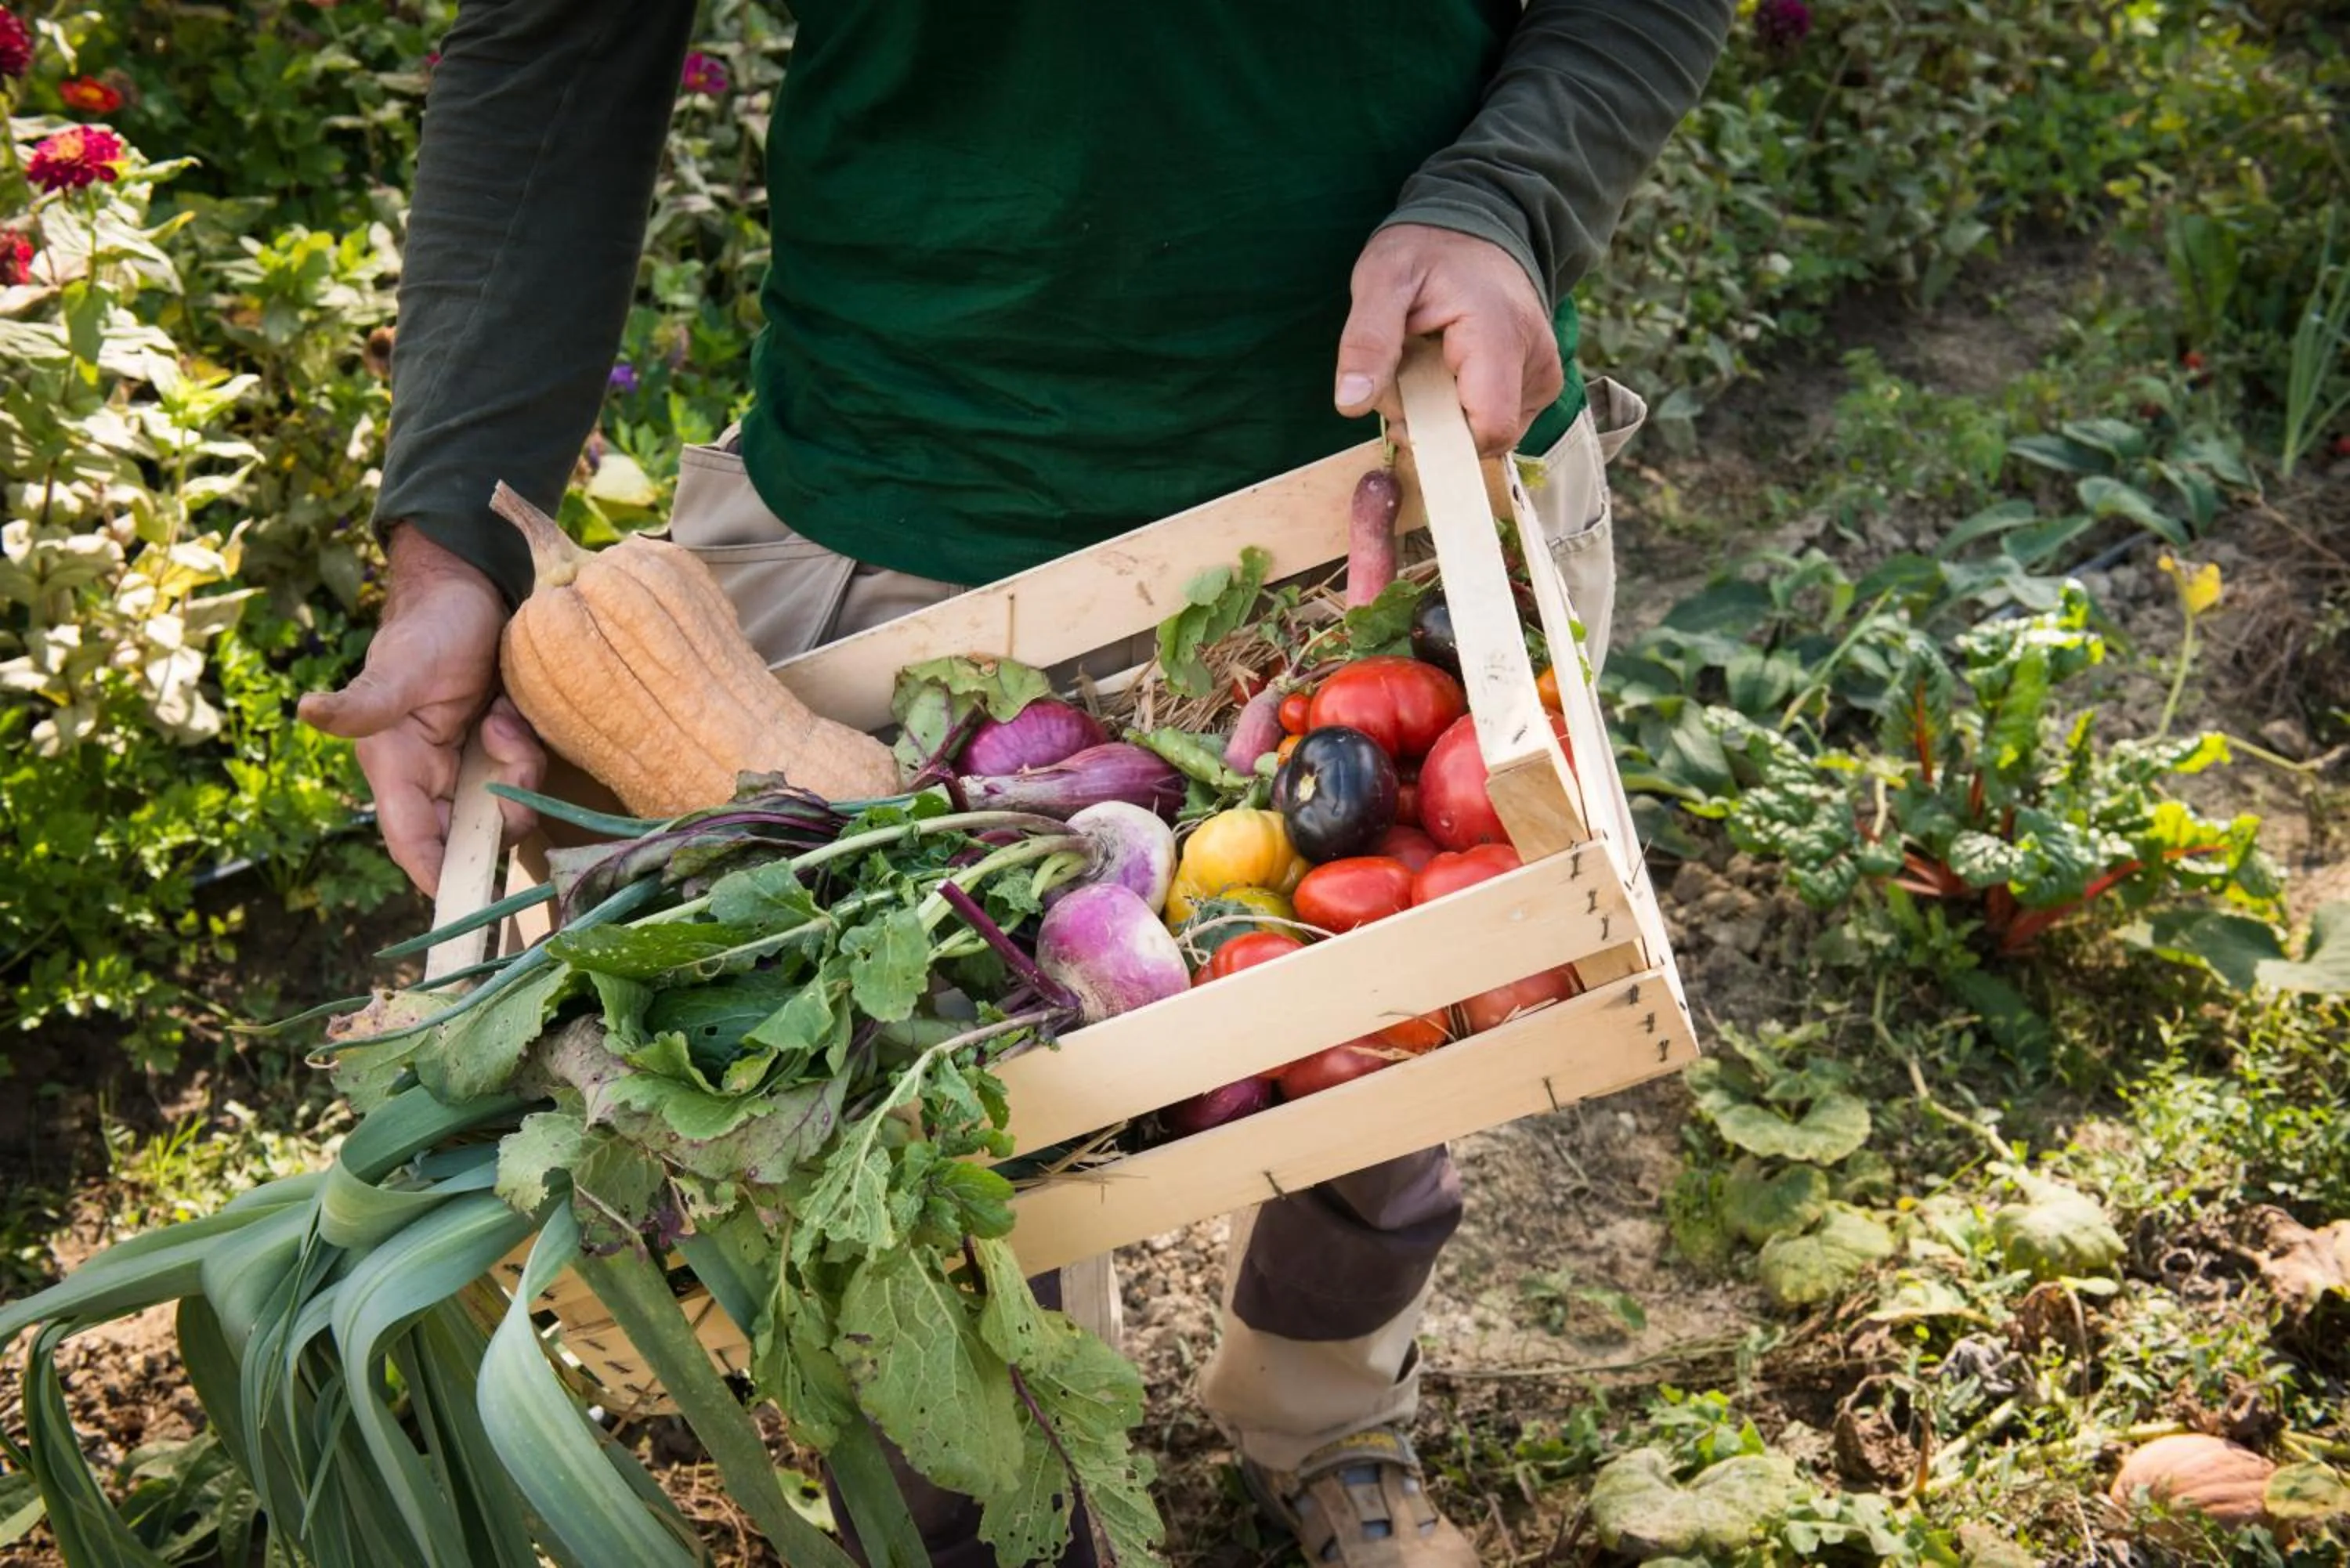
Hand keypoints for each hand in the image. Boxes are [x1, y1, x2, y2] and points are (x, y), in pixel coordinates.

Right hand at [298, 525, 543, 894]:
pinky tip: (511, 712)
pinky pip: (525, 775)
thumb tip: (308, 710)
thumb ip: (364, 701)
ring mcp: (469, 765)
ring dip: (516, 770)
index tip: (473, 904)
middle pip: (471, 835)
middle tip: (509, 755)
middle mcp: (431, 775)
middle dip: (499, 814)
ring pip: (504, 806)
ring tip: (502, 717)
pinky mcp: (500, 750)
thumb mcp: (400, 666)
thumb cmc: (430, 624)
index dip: (439, 878)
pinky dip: (527, 751)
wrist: (472, 588)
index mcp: (397, 768)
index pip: (415, 843)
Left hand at [1333, 223, 1563, 456]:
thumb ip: (1367, 341)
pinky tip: (1450, 370)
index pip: (1488, 430)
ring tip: (1430, 364)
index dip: (1440, 441)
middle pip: (1484, 436)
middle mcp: (1536, 359)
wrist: (1475, 225)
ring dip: (1447, 415)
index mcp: (1499, 335)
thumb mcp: (1381, 280)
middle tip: (1408, 374)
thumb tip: (1350, 405)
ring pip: (1489, 431)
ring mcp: (1544, 373)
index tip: (1402, 412)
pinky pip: (1500, 417)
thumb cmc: (1427, 250)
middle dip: (1435, 425)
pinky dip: (1466, 406)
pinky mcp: (1541, 380)